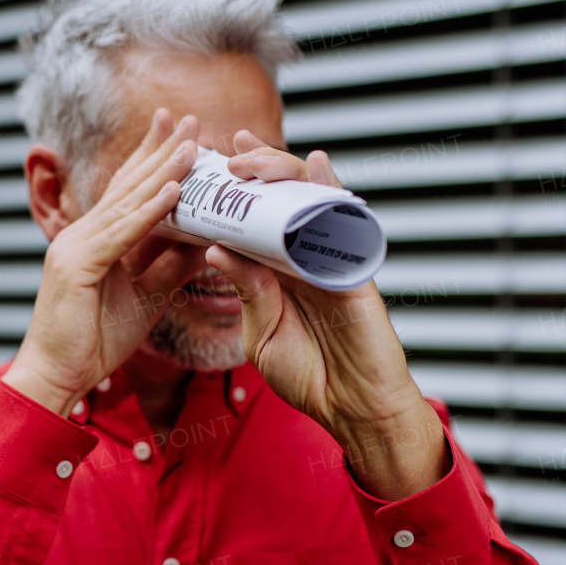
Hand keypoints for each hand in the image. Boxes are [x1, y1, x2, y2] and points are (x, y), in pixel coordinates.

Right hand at [3, 110, 204, 415]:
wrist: (56, 376)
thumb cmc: (92, 342)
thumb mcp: (144, 298)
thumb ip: (169, 267)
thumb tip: (204, 240)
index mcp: (92, 240)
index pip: (126, 192)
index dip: (152, 159)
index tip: (178, 132)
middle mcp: (80, 234)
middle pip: (127, 186)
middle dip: (159, 150)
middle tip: (187, 118)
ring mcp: (75, 247)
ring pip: (127, 203)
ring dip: (162, 171)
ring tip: (191, 144)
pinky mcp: (78, 266)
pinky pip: (122, 234)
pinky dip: (149, 211)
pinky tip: (173, 191)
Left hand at [207, 130, 448, 499]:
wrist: (352, 410)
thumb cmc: (309, 376)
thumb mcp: (261, 334)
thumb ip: (246, 292)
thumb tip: (216, 249)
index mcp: (275, 270)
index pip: (254, 218)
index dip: (235, 190)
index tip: (210, 161)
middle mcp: (302, 256)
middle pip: (281, 197)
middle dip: (256, 168)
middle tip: (229, 154)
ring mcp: (330, 258)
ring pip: (309, 198)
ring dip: (283, 171)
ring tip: (254, 155)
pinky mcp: (355, 268)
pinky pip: (346, 221)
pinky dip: (331, 190)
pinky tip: (317, 165)